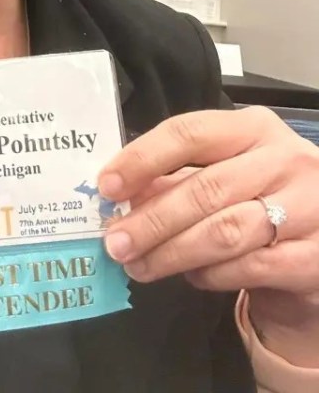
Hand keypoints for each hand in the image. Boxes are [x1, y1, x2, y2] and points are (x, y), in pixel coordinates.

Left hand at [97, 107, 318, 355]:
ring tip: (139, 265)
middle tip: (115, 242)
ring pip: (226, 232)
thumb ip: (177, 179)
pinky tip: (190, 277)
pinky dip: (211, 275)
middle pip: (205, 189)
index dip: (143, 158)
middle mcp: (285, 160)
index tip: (107, 185)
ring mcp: (308, 207)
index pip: (190, 133)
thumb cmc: (262, 198)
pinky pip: (250, 268)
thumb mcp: (225, 173)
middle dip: (152, 220)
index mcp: (254, 128)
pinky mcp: (316, 256)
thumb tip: (120, 196)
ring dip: (173, 253)